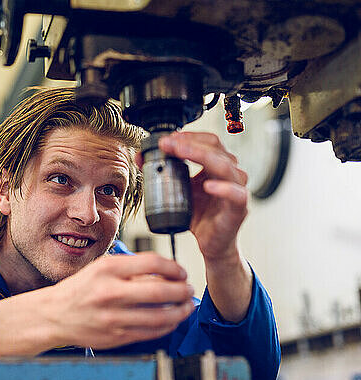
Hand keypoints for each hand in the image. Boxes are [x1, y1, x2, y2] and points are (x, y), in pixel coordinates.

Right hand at [42, 252, 193, 348]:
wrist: (54, 315)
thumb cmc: (79, 289)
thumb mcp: (101, 268)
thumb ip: (130, 268)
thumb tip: (164, 271)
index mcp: (108, 269)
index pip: (152, 263)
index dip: (174, 267)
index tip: (180, 271)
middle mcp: (110, 291)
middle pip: (160, 291)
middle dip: (182, 290)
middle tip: (188, 288)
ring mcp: (113, 316)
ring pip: (159, 315)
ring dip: (180, 311)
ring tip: (186, 305)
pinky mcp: (116, 335)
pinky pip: (150, 332)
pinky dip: (167, 325)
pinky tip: (171, 319)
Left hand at [157, 131, 247, 260]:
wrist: (211, 243)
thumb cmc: (200, 216)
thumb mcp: (178, 190)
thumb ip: (163, 172)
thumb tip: (140, 157)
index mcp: (217, 166)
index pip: (208, 142)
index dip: (188, 136)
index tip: (166, 139)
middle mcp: (230, 174)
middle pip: (216, 149)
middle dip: (189, 143)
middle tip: (167, 144)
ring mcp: (236, 190)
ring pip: (225, 166)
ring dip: (202, 156)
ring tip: (181, 153)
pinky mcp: (238, 209)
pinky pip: (237, 195)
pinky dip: (224, 188)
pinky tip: (208, 186)